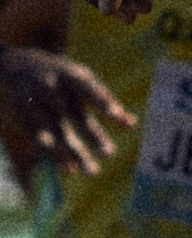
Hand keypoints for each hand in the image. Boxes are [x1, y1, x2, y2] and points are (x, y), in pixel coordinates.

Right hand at [0, 46, 136, 175]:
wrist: (13, 66)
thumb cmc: (60, 76)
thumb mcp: (80, 80)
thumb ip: (105, 100)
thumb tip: (132, 124)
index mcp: (71, 75)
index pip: (89, 88)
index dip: (103, 101)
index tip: (117, 116)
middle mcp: (52, 88)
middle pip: (74, 115)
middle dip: (92, 135)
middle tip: (110, 154)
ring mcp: (34, 103)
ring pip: (57, 131)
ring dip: (74, 152)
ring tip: (92, 172)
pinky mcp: (21, 116)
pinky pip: (39, 138)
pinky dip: (55, 154)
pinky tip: (69, 169)